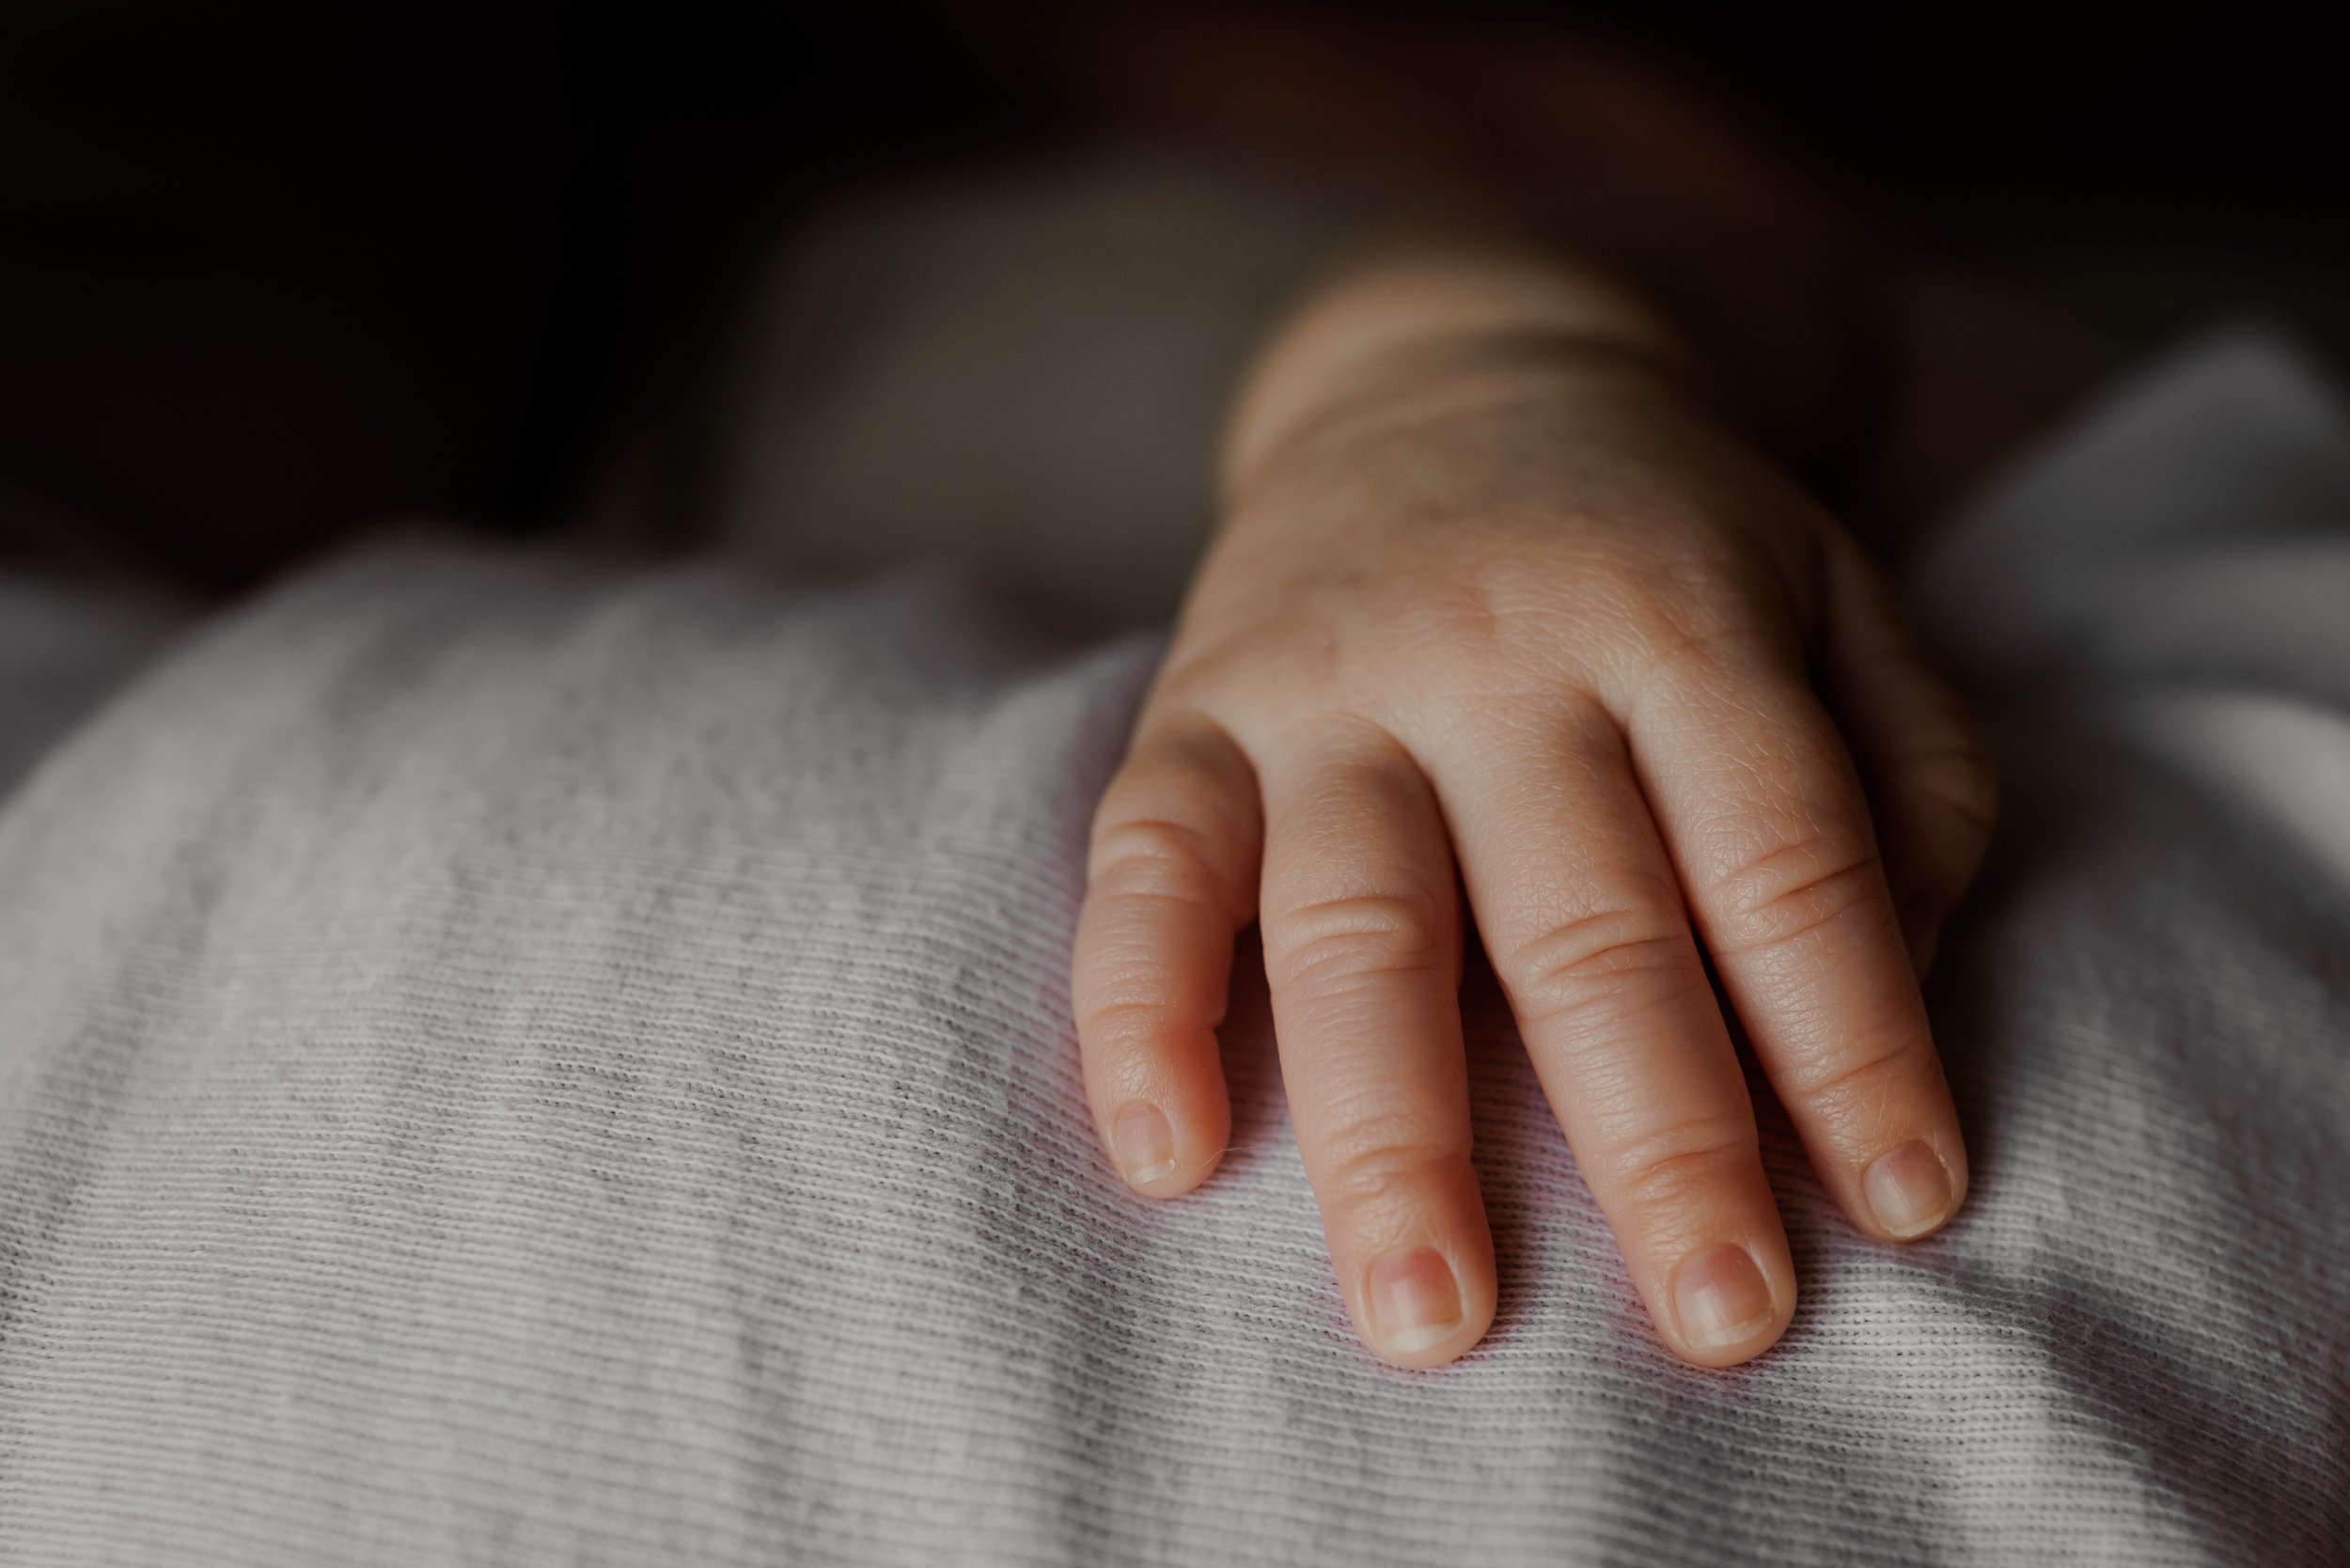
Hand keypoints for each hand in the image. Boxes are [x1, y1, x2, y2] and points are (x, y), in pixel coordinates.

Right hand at [1069, 254, 1994, 1367]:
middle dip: (1657, 1135)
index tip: (1902, 1207)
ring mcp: (1327, 684)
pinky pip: (1145, 862)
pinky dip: (1141, 1005)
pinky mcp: (1191, 707)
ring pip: (1358, 921)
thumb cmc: (1661, 540)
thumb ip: (1903, 775)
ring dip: (1392, 1129)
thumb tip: (1884, 998)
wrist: (1445, 372)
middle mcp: (1499, 655)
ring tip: (1431, 1314)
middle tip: (1718, 1322)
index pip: (1784, 858)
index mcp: (1680, 621)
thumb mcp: (1834, 595)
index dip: (1850, 1038)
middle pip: (1584, 921)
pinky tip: (1165, 1154)